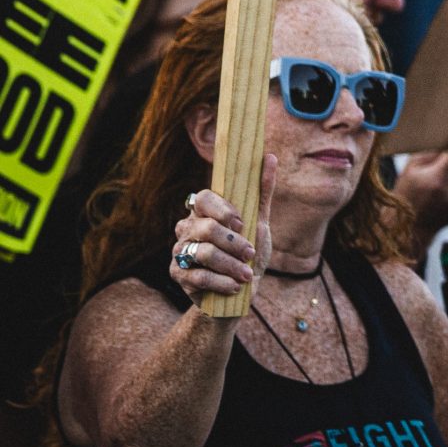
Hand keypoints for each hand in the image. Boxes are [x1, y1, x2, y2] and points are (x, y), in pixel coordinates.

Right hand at [170, 156, 274, 303]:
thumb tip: (269, 157)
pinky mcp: (177, 274)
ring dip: (230, 265)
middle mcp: (187, 228)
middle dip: (234, 243)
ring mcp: (179, 251)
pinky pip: (197, 276)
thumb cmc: (248, 252)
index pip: (203, 198)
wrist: (238, 290)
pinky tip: (234, 286)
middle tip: (251, 254)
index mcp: (204, 212)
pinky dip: (220, 282)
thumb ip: (262, 191)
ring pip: (203, 253)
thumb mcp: (260, 222)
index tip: (242, 223)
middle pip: (206, 228)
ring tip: (246, 274)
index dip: (222, 209)